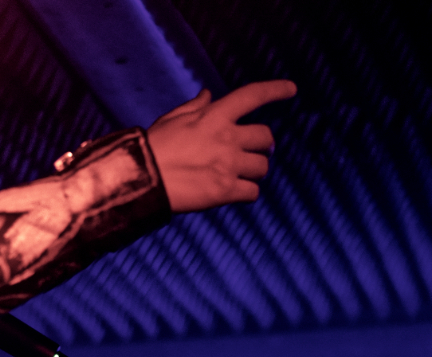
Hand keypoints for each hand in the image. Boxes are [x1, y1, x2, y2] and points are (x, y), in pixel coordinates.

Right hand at [146, 80, 296, 212]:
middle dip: (263, 145)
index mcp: (214, 116)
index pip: (252, 96)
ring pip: (262, 167)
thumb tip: (209, 95)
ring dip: (254, 170)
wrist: (140, 179)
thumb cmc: (152, 147)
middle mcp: (227, 138)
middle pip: (266, 138)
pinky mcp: (224, 191)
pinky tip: (235, 192)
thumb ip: (196, 107)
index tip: (291, 89)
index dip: (275, 90)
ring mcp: (228, 165)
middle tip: (255, 151)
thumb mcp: (172, 119)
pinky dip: (247, 192)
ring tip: (239, 174)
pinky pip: (253, 192)